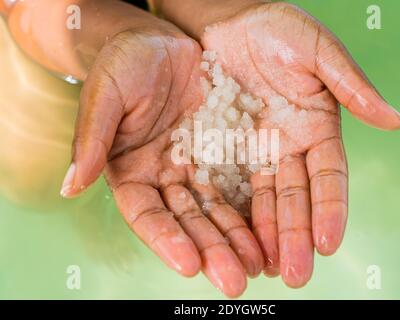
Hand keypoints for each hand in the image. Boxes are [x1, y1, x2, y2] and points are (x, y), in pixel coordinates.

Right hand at [60, 24, 262, 297]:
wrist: (160, 43)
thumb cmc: (125, 64)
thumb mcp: (106, 94)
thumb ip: (93, 138)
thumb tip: (71, 184)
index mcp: (132, 171)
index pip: (147, 214)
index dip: (166, 239)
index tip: (189, 264)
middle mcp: (166, 177)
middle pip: (188, 221)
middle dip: (211, 251)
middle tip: (235, 279)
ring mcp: (196, 167)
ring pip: (218, 210)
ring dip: (237, 240)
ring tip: (258, 265)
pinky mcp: (224, 153)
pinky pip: (242, 183)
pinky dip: (254, 209)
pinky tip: (269, 232)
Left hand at [198, 2, 399, 286]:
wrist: (223, 22)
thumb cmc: (274, 29)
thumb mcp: (316, 51)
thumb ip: (351, 85)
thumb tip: (395, 119)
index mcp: (315, 128)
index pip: (328, 177)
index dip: (330, 209)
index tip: (328, 242)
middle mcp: (286, 147)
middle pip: (293, 199)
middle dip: (294, 237)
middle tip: (294, 274)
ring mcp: (252, 152)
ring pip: (260, 201)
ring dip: (263, 236)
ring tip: (262, 269)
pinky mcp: (218, 150)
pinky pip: (224, 187)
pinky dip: (230, 215)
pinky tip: (232, 241)